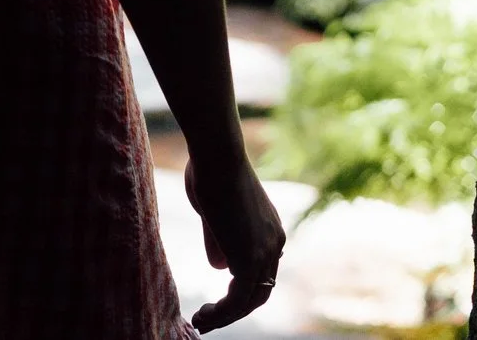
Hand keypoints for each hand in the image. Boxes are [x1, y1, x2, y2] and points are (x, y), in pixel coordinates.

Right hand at [182, 153, 285, 331]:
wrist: (217, 155)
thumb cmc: (210, 171)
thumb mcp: (214, 212)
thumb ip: (219, 240)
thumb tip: (220, 268)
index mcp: (269, 230)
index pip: (260, 270)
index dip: (240, 288)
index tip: (217, 296)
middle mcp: (274, 243)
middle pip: (260, 289)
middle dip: (235, 308)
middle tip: (210, 317)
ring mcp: (264, 252)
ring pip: (250, 299)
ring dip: (225, 315)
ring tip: (202, 322)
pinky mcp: (249, 260)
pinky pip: (237, 300)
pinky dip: (222, 313)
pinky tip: (204, 316)